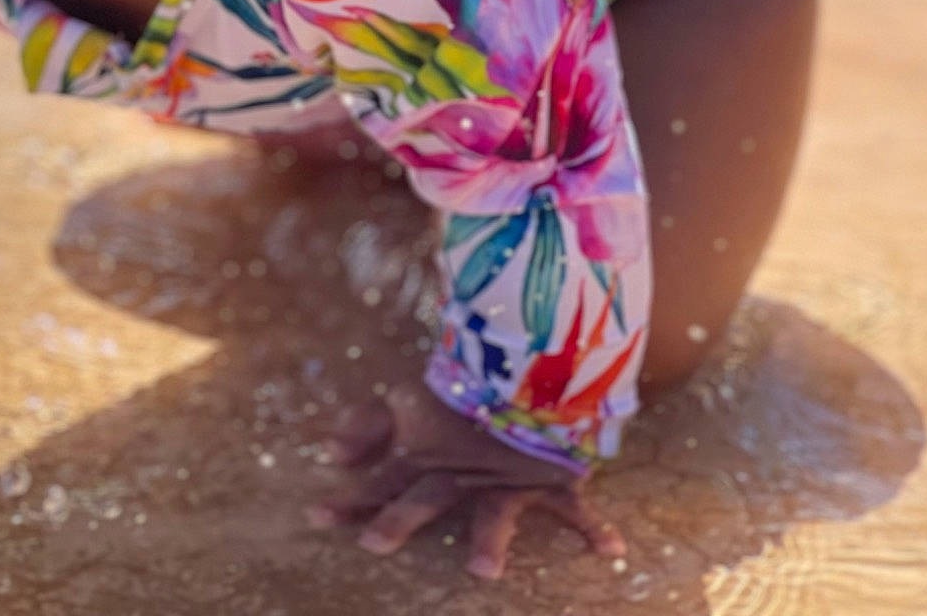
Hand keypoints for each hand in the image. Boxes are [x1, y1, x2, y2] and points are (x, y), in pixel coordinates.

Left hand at [307, 383, 623, 580]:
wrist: (528, 355)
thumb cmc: (468, 362)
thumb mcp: (411, 390)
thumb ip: (371, 421)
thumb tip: (329, 451)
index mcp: (430, 446)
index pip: (382, 474)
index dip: (350, 495)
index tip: (316, 516)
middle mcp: (463, 467)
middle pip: (424, 497)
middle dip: (395, 520)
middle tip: (370, 545)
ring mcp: (508, 473)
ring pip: (495, 512)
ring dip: (489, 540)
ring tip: (481, 571)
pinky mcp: (552, 472)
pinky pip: (576, 503)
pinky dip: (595, 525)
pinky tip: (610, 550)